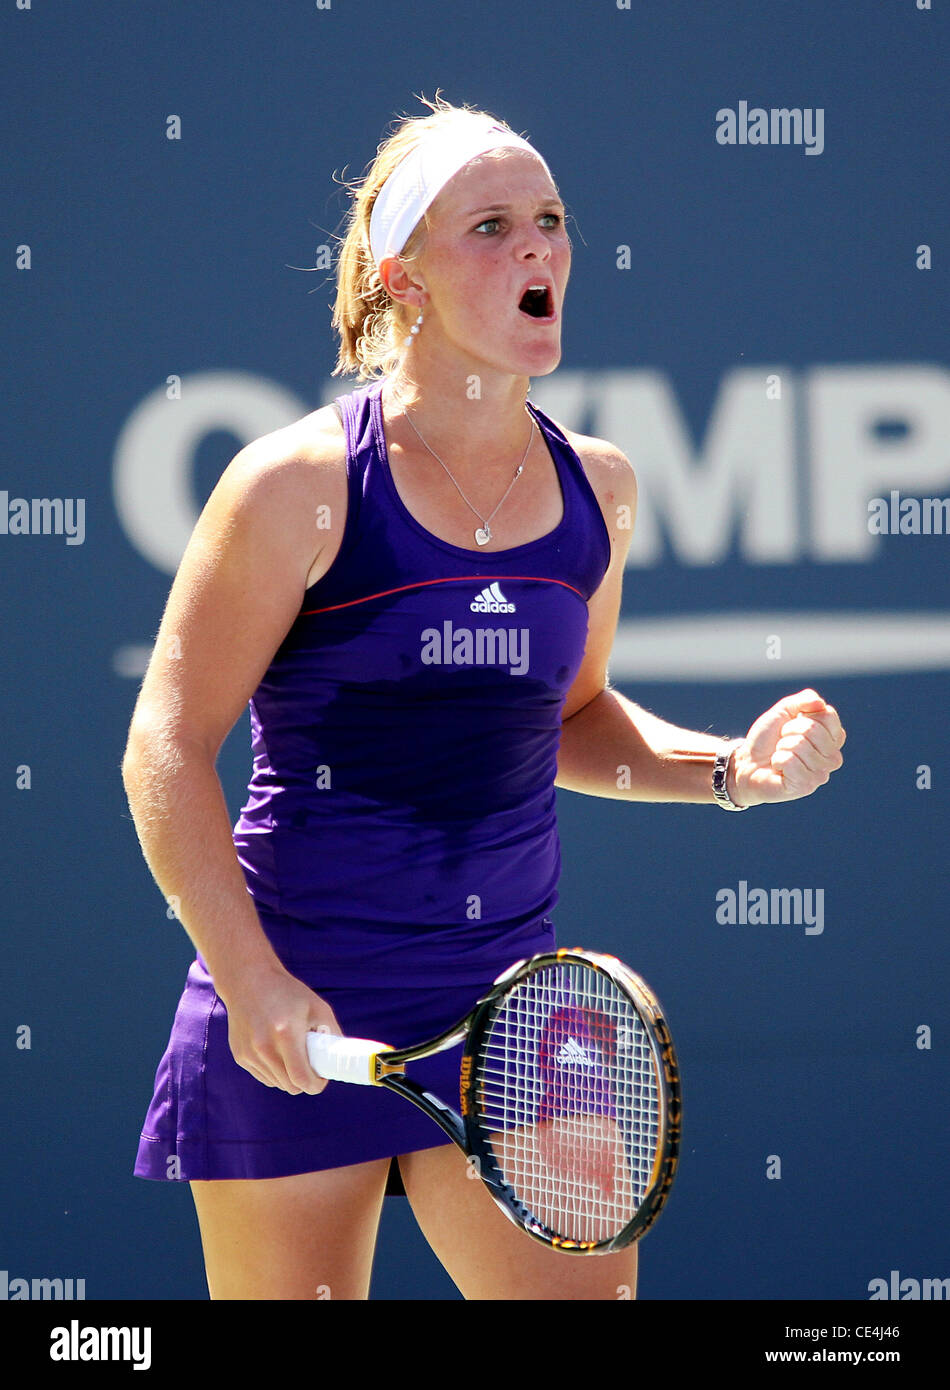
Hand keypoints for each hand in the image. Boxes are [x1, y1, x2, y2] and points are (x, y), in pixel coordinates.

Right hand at [218, 962, 341, 1094]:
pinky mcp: (240, 1056)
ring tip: (292, 1054)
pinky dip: (274, 1071)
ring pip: (276, 1083)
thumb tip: (342, 1058)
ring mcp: (249, 1053)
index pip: (301, 1079)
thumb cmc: (287, 992)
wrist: (248, 980)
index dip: (316, 1085)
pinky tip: (276, 1051)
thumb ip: (332, 1033)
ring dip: (288, 1076)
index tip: (321, 1078)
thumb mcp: (316, 1007)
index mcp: (285, 1034)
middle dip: (304, 1081)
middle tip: (311, 1066)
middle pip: (290, 1086)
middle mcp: (264, 1047)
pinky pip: (263, 1076)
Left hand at [731, 688, 845, 806]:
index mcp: (832, 738)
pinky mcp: (806, 786)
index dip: (802, 715)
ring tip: (780, 755)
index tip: (791, 724)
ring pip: (800, 746)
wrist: (747, 762)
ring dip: (782, 747)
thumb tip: (819, 703)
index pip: (828, 715)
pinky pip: (790, 762)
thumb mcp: (783, 711)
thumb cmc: (768, 738)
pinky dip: (777, 760)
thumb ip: (803, 700)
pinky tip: (778, 767)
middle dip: (789, 731)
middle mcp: (832, 757)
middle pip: (813, 730)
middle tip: (782, 741)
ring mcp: (821, 774)